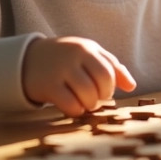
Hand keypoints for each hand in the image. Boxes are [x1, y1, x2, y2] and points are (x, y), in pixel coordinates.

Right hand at [22, 36, 136, 116]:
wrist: (29, 59)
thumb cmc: (67, 58)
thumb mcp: (89, 54)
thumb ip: (112, 66)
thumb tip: (131, 86)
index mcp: (87, 49)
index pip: (109, 73)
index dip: (109, 88)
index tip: (103, 91)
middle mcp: (74, 58)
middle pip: (101, 85)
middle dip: (102, 97)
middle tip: (95, 99)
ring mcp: (60, 71)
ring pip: (87, 97)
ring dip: (90, 105)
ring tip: (84, 102)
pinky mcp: (48, 87)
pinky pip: (70, 105)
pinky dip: (76, 111)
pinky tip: (73, 106)